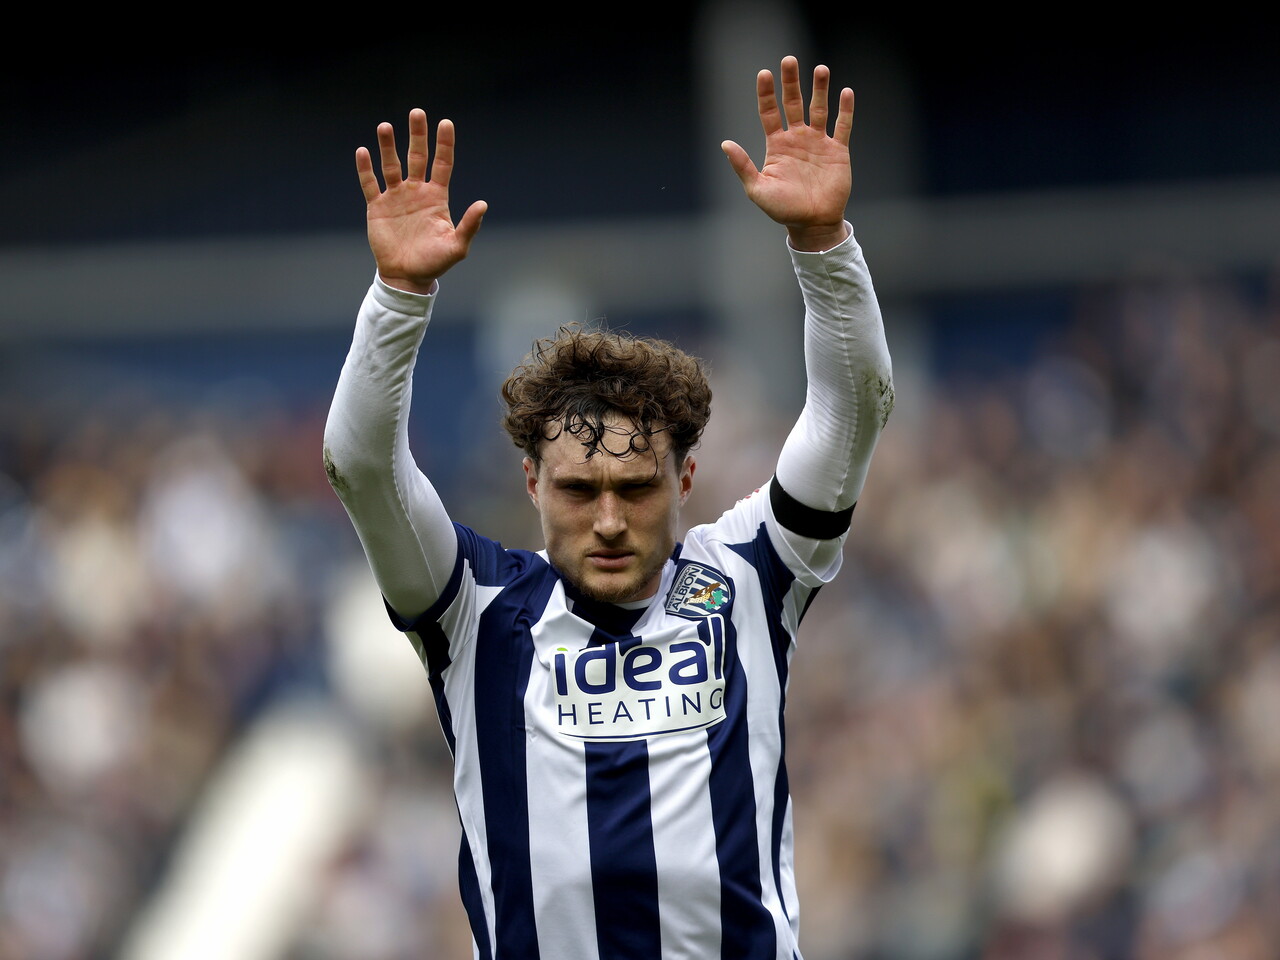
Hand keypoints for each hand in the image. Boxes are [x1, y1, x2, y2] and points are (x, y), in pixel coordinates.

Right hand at [356, 109, 487, 293]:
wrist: (407, 277)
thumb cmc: (435, 262)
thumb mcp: (456, 246)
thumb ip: (469, 225)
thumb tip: (483, 204)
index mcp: (437, 197)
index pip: (442, 164)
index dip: (444, 144)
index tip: (445, 122)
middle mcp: (417, 192)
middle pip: (417, 156)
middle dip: (417, 135)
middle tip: (417, 112)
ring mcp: (396, 197)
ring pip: (391, 165)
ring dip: (388, 146)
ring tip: (385, 126)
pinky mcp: (377, 207)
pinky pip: (370, 183)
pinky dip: (366, 168)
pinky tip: (363, 151)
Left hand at [721, 56, 852, 251]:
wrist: (813, 224)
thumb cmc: (783, 210)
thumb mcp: (758, 189)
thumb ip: (743, 166)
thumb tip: (725, 144)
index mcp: (777, 145)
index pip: (769, 112)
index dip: (766, 93)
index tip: (764, 73)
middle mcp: (797, 139)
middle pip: (793, 103)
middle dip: (791, 82)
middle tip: (789, 60)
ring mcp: (818, 142)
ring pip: (819, 108)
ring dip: (819, 89)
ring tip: (820, 69)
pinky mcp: (838, 150)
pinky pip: (842, 126)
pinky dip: (845, 109)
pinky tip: (846, 92)